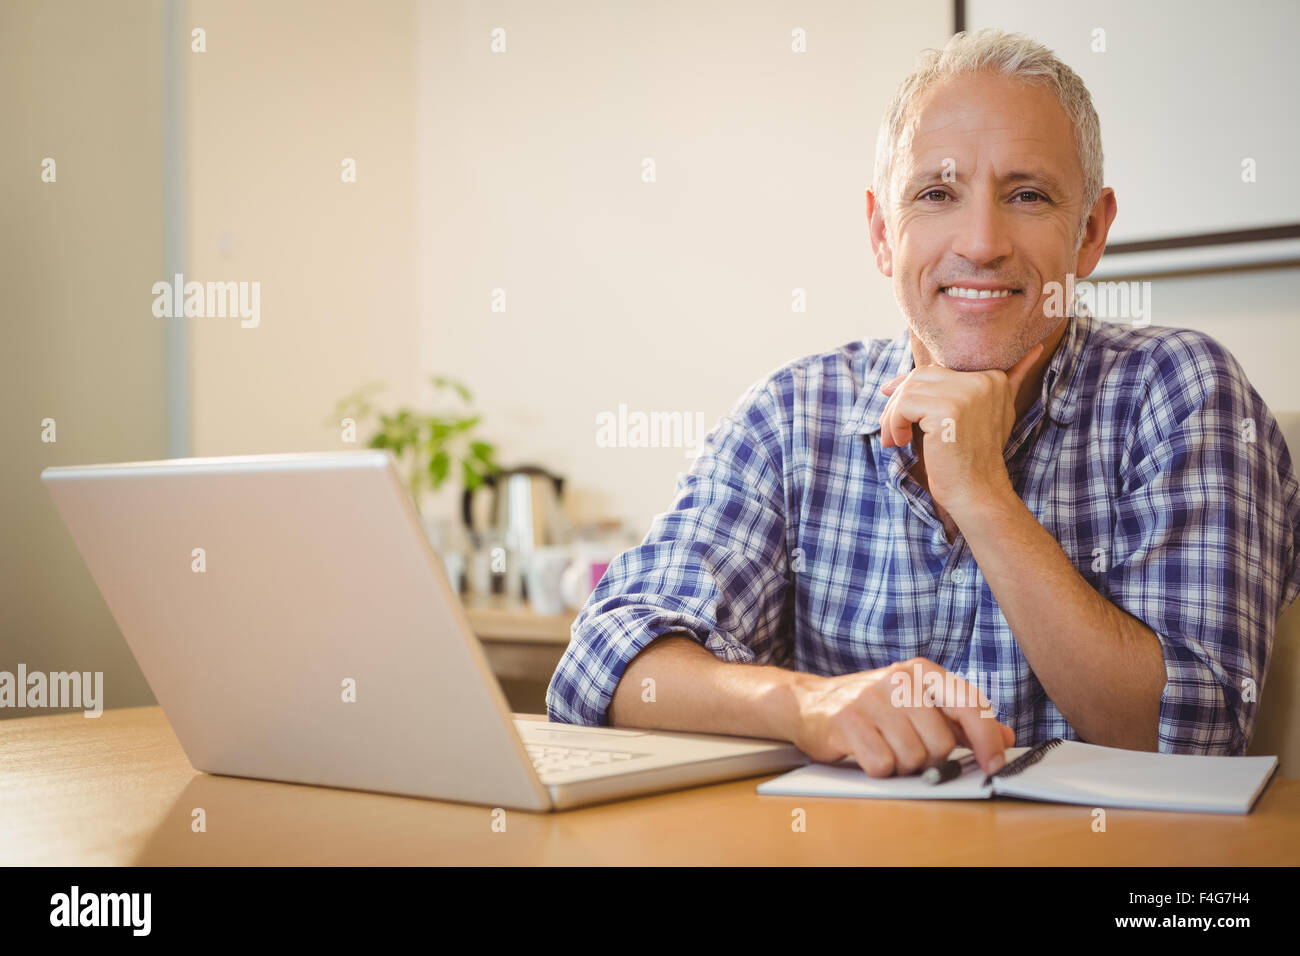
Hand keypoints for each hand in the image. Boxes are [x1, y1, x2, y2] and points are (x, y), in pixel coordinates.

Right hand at [789, 657, 1014, 776]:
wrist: (811, 702)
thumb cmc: (872, 707)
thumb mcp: (918, 704)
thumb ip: (961, 720)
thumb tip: (1007, 736)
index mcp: (923, 671)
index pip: (970, 705)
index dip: (988, 739)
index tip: (995, 765)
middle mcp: (899, 678)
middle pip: (941, 743)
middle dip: (930, 758)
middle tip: (908, 749)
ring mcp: (872, 698)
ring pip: (913, 758)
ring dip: (902, 765)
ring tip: (885, 748)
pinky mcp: (847, 721)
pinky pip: (883, 764)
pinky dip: (878, 768)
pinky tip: (866, 752)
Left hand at [878, 343, 1042, 515]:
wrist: (977, 490)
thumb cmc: (975, 456)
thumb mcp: (996, 412)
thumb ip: (1009, 381)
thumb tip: (1035, 348)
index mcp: (992, 377)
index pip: (936, 369)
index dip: (910, 386)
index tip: (894, 402)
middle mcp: (983, 380)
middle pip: (919, 376)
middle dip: (898, 402)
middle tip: (892, 429)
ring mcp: (966, 393)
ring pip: (908, 390)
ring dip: (892, 417)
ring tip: (894, 439)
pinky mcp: (947, 409)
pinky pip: (903, 404)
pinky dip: (893, 424)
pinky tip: (899, 441)